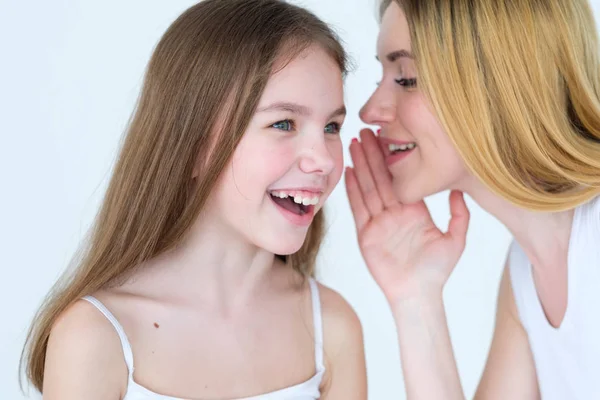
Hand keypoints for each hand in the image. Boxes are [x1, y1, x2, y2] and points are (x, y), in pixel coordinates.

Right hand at [345, 129, 469, 303]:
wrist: (418, 293)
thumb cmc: (436, 271)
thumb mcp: (455, 239)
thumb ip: (459, 215)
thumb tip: (460, 192)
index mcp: (413, 210)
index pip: (401, 178)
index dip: (393, 158)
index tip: (388, 137)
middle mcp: (394, 212)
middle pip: (381, 177)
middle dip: (372, 154)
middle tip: (365, 131)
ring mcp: (379, 222)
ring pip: (368, 188)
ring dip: (361, 165)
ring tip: (354, 144)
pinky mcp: (366, 233)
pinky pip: (359, 207)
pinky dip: (353, 190)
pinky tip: (349, 172)